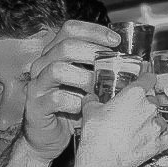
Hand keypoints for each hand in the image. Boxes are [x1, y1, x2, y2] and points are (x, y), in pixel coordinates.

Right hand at [21, 21, 121, 159]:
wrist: (48, 136)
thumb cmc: (71, 107)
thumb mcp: (87, 84)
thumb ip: (100, 70)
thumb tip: (132, 63)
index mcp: (54, 54)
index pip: (70, 29)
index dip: (94, 31)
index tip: (116, 41)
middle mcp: (42, 65)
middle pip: (65, 46)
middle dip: (92, 52)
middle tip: (111, 64)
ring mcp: (37, 85)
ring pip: (57, 70)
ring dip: (84, 78)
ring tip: (98, 88)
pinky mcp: (35, 106)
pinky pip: (56, 99)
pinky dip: (74, 102)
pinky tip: (84, 107)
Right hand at [76, 86, 167, 166]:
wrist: (102, 157)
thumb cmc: (97, 132)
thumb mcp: (90, 111)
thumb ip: (92, 100)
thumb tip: (89, 98)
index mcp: (135, 93)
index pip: (149, 79)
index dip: (147, 80)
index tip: (145, 82)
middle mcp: (149, 107)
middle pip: (154, 100)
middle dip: (145, 105)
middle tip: (133, 113)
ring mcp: (156, 125)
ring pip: (161, 119)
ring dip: (154, 123)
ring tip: (141, 130)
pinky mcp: (159, 143)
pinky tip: (161, 138)